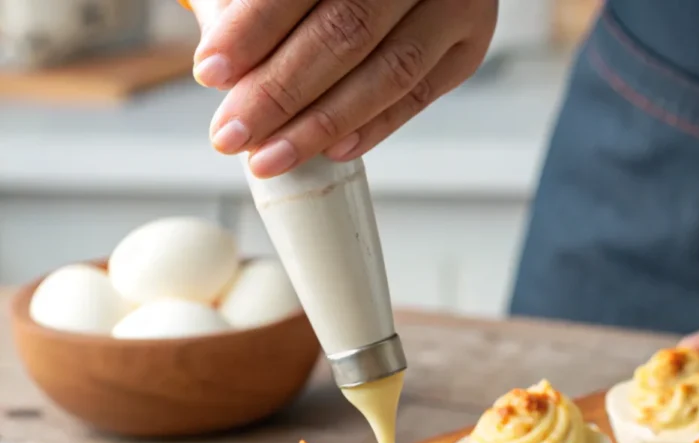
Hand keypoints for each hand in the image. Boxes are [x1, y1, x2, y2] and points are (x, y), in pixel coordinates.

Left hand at [188, 0, 497, 176]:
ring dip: (324, 123)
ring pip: (389, 72)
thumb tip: (223, 67)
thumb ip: (250, 2)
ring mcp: (454, 2)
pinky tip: (332, 148)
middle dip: (281, 91)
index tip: (212, 71)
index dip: (254, 28)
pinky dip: (373, 127)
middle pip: (346, 31)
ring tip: (274, 153)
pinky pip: (418, 95)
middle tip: (236, 132)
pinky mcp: (469, 42)